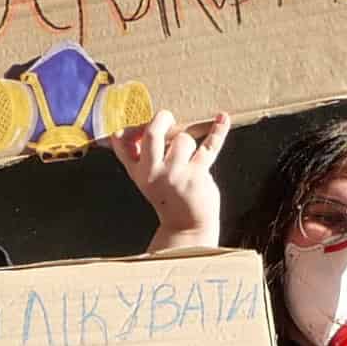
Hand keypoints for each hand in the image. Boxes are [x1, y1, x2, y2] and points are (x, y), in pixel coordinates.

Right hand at [109, 110, 230, 243]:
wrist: (186, 227)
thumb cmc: (169, 198)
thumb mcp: (146, 180)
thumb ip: (137, 157)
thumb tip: (125, 131)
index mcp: (138, 172)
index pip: (123, 144)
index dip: (130, 129)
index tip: (140, 126)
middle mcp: (153, 172)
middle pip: (152, 132)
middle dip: (161, 119)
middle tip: (167, 119)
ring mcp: (175, 174)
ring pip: (183, 139)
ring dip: (188, 141)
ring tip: (188, 156)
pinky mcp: (197, 175)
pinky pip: (210, 145)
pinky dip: (218, 130)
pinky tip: (223, 118)